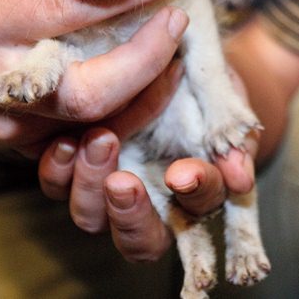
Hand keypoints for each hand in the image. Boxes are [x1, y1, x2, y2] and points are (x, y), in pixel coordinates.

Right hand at [0, 0, 186, 153]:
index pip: (69, 11)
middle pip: (89, 93)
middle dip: (146, 59)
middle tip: (177, 20)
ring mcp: (16, 125)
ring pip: (101, 122)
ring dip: (152, 86)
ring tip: (175, 45)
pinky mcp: (35, 148)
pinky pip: (100, 139)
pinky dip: (141, 109)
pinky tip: (163, 77)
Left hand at [37, 68, 258, 261]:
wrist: (166, 59)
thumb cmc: (202, 87)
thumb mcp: (222, 103)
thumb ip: (232, 139)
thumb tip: (240, 180)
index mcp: (195, 191)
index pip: (199, 206)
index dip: (194, 193)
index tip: (183, 173)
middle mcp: (151, 203)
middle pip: (140, 239)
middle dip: (130, 215)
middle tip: (123, 184)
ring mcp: (108, 188)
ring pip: (92, 218)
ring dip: (91, 187)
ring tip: (96, 142)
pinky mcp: (74, 168)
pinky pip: (58, 186)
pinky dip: (58, 171)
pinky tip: (65, 143)